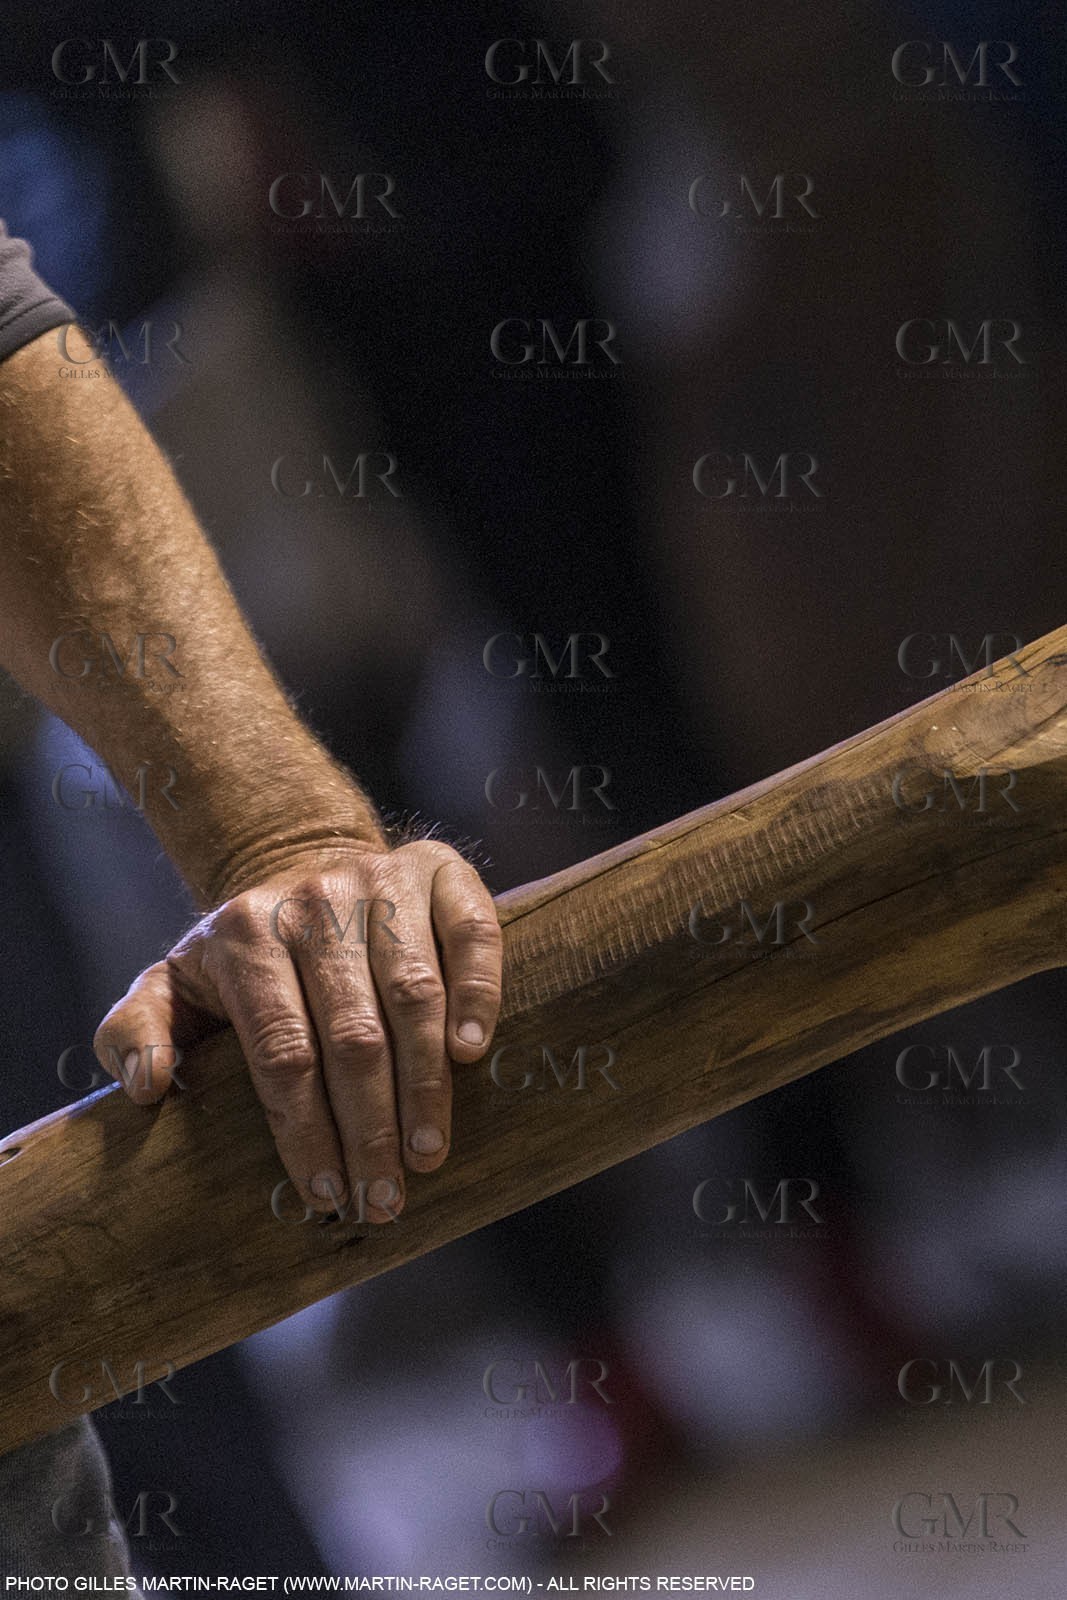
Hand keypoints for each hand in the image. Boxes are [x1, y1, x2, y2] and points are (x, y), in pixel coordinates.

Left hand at [93, 839, 502, 1222]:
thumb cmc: (244, 951)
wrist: (304, 856)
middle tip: (385, 1197)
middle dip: (371, 1128)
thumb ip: (134, 1031)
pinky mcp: (439, 870)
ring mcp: (381, 879)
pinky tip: (470, 1055)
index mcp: (245, 935)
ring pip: (413, 993)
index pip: (281, 1051)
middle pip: (352, 1034)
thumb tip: (148, 1086)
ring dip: (425, 1083)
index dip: (305, 1130)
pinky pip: (471, 933)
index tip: (325, 1195)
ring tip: (428, 1153)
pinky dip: (478, 993)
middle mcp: (315, 901)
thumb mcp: (173, 982)